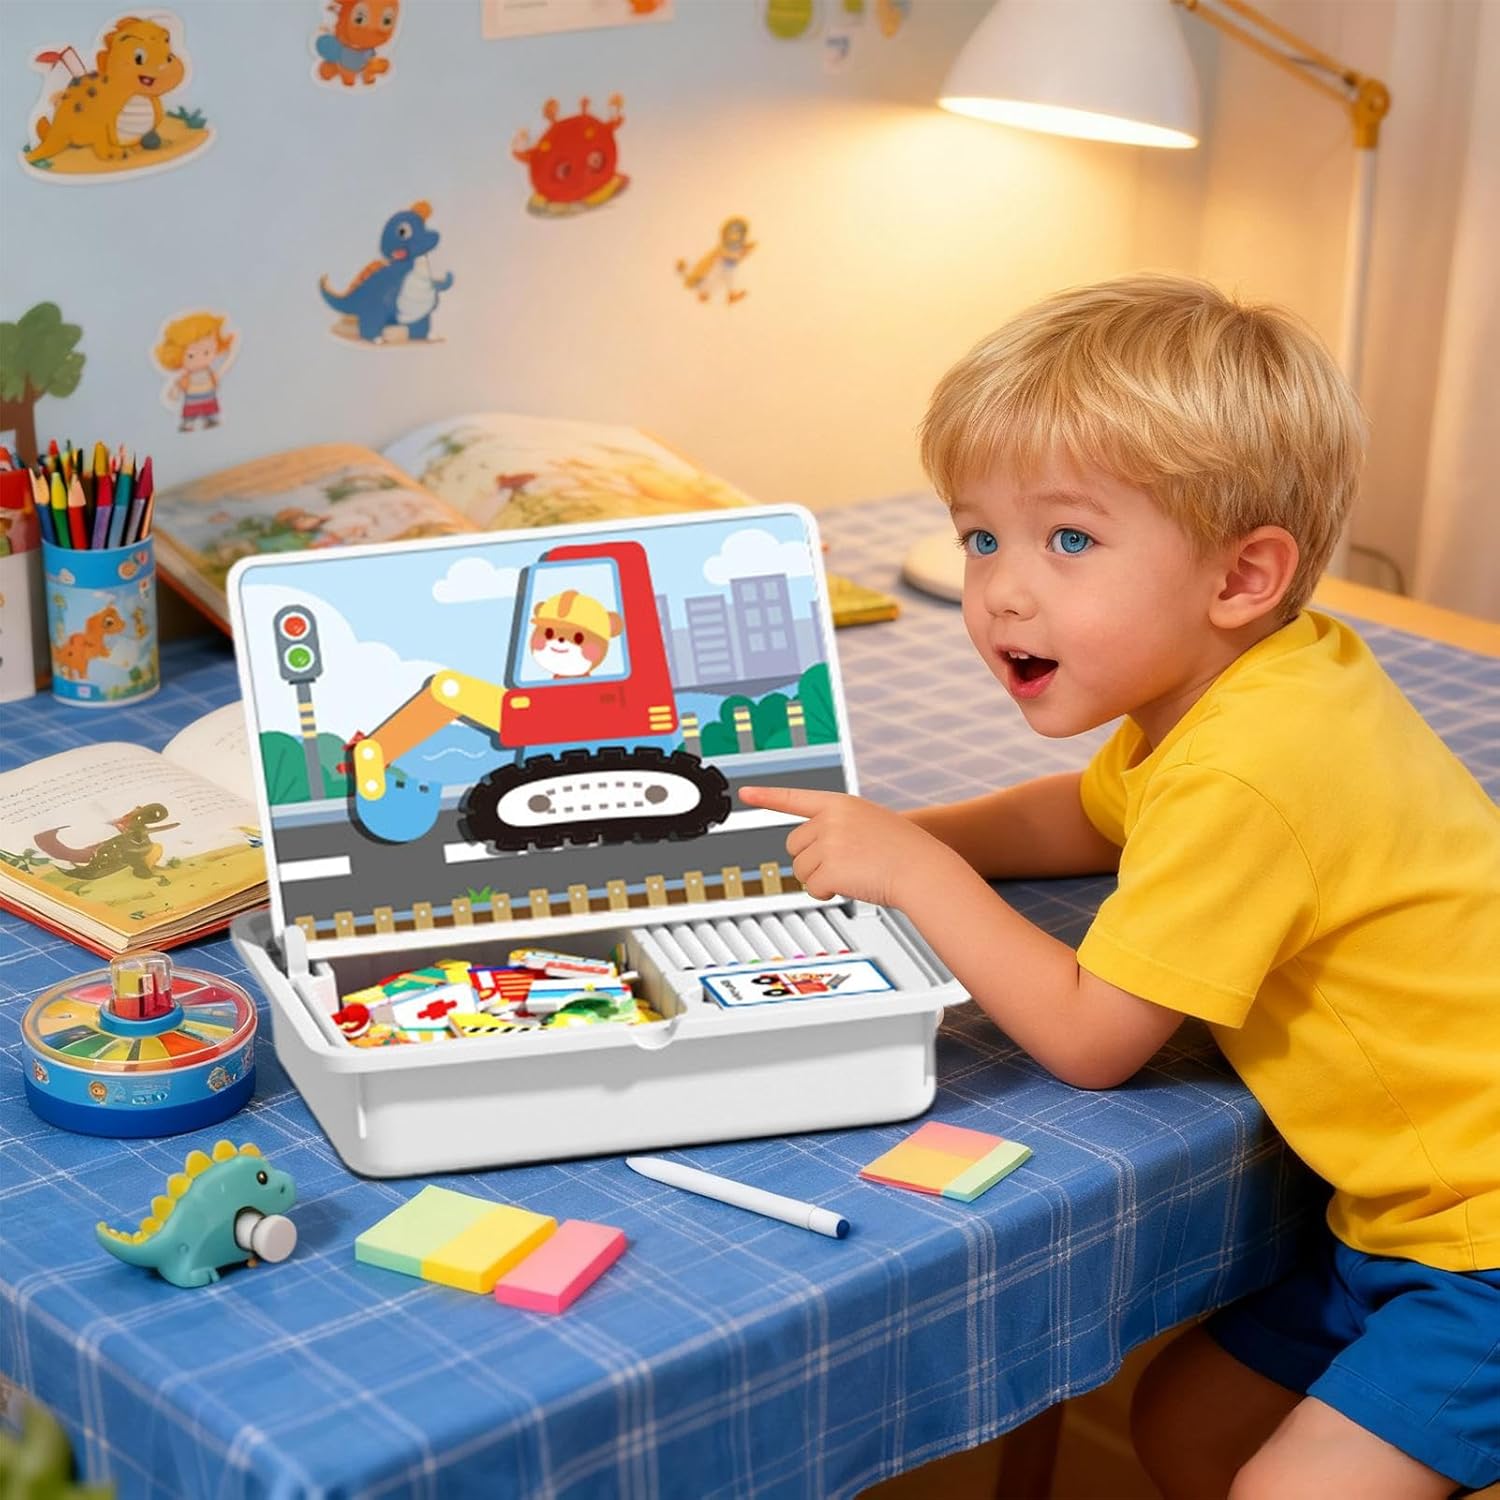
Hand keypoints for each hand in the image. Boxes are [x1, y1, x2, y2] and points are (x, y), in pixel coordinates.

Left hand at [737, 785, 959, 908]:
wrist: (923, 870)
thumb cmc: (903, 851)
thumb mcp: (869, 823)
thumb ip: (838, 826)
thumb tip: (807, 848)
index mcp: (840, 804)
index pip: (795, 798)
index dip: (767, 796)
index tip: (745, 793)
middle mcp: (830, 819)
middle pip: (794, 845)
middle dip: (812, 860)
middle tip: (843, 863)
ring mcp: (829, 843)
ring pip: (800, 869)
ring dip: (821, 878)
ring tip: (853, 873)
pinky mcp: (829, 868)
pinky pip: (812, 888)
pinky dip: (827, 893)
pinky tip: (850, 886)